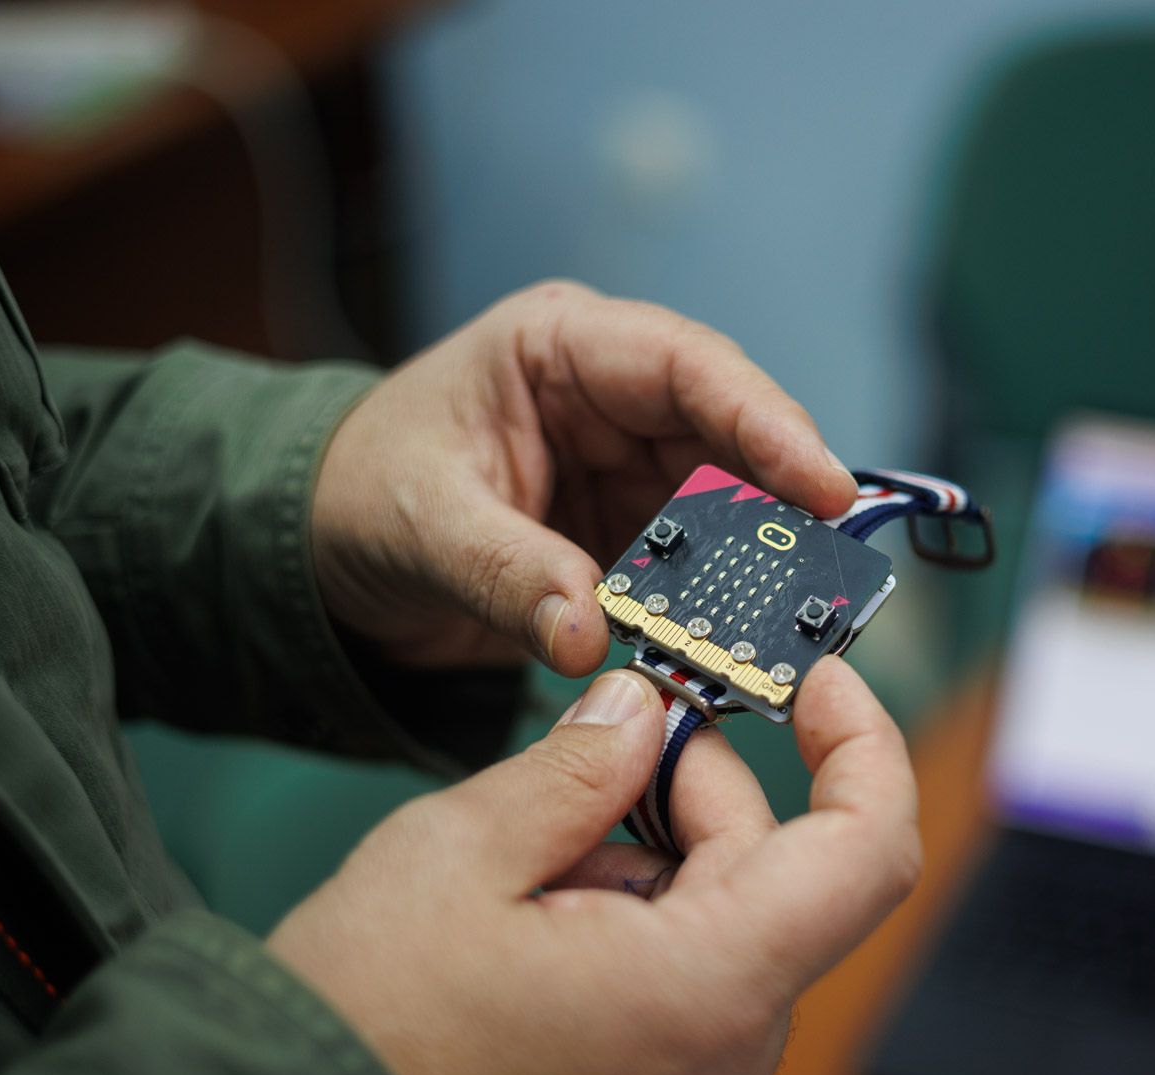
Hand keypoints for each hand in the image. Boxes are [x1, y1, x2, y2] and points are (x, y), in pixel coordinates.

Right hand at [266, 657, 920, 1074]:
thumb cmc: (360, 1023)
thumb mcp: (460, 851)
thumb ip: (579, 769)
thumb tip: (644, 715)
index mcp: (706, 992)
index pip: (868, 853)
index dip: (863, 748)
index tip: (819, 685)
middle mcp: (727, 1069)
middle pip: (779, 888)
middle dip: (702, 799)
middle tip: (603, 754)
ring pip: (726, 943)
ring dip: (653, 874)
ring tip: (530, 868)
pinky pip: (689, 1011)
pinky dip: (640, 946)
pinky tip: (537, 934)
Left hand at [311, 280, 856, 673]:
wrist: (324, 554)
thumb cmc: (360, 496)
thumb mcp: (421, 525)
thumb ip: (506, 574)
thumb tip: (588, 640)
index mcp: (563, 347)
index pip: (687, 366)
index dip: (766, 420)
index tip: (824, 486)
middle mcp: (615, 399)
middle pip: (730, 440)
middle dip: (781, 508)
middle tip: (830, 578)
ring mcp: (632, 471)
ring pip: (730, 510)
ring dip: (760, 568)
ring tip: (800, 624)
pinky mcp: (635, 538)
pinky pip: (699, 570)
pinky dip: (722, 609)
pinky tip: (745, 646)